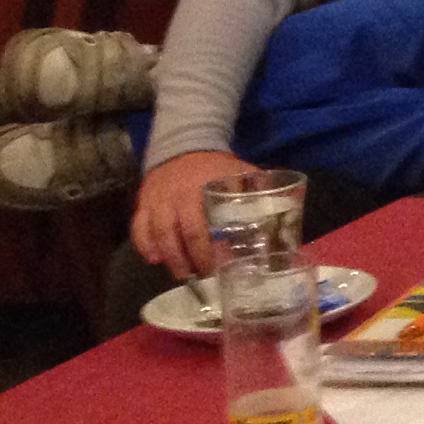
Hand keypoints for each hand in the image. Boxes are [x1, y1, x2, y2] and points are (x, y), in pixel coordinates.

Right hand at [132, 148, 255, 279]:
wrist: (182, 147)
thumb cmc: (214, 166)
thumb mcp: (238, 170)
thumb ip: (257, 187)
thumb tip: (284, 206)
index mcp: (199, 190)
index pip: (200, 226)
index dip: (208, 249)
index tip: (221, 264)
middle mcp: (174, 197)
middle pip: (177, 235)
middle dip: (189, 259)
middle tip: (202, 276)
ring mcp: (155, 201)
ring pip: (157, 234)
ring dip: (169, 257)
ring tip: (182, 274)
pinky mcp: (143, 204)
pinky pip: (139, 228)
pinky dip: (145, 245)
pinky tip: (155, 259)